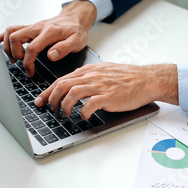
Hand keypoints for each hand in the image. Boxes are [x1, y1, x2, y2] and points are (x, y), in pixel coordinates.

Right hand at [0, 0, 95, 76]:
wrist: (75, 18)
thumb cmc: (76, 30)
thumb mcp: (77, 41)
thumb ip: (64, 48)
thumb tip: (51, 56)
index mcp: (49, 32)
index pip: (31, 48)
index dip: (28, 62)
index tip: (30, 72)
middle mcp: (37, 27)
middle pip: (15, 37)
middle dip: (15, 53)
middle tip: (22, 62)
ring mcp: (32, 27)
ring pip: (11, 31)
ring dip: (8, 46)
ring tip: (16, 57)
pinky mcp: (30, 28)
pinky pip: (12, 29)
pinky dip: (4, 36)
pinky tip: (0, 43)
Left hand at [34, 63, 178, 118]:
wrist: (147, 79)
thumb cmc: (128, 78)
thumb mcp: (105, 72)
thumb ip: (89, 77)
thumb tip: (74, 85)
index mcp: (89, 71)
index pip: (62, 79)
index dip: (48, 91)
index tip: (40, 100)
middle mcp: (92, 77)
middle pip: (62, 85)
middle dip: (51, 99)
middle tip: (50, 109)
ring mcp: (100, 86)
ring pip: (72, 92)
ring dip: (64, 105)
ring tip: (66, 114)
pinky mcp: (108, 96)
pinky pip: (89, 104)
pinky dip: (83, 112)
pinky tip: (84, 116)